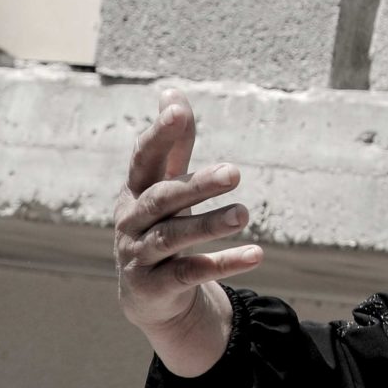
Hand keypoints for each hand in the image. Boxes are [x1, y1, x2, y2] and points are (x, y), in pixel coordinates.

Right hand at [113, 89, 262, 371]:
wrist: (148, 295)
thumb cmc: (160, 226)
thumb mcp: (165, 187)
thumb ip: (172, 145)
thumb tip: (172, 92)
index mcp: (136, 190)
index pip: (144, 157)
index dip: (159, 134)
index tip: (178, 110)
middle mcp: (132, 221)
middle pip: (162, 198)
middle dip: (197, 185)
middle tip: (235, 172)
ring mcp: (139, 255)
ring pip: (173, 237)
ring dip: (210, 224)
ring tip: (245, 213)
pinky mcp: (155, 286)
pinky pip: (190, 272)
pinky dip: (222, 264)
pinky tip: (256, 254)